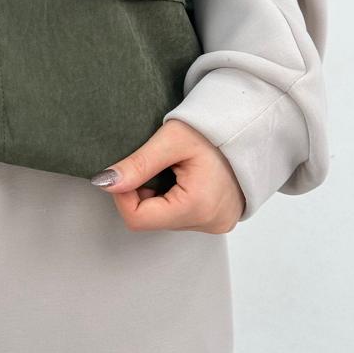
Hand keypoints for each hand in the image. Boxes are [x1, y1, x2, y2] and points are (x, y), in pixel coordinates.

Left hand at [90, 118, 245, 232]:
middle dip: (143, 192)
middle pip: (151, 219)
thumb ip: (137, 165)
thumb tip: (104, 183)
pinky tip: (184, 177)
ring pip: (163, 218)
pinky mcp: (217, 220)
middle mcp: (209, 223)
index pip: (137, 219)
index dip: (123, 194)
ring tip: (175, 168)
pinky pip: (180, 216)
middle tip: (157, 164)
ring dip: (158, 195)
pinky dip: (173, 198)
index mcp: (198, 206)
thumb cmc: (214, 130)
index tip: (127, 170)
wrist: (249, 128)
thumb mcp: (170, 140)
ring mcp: (216, 224)